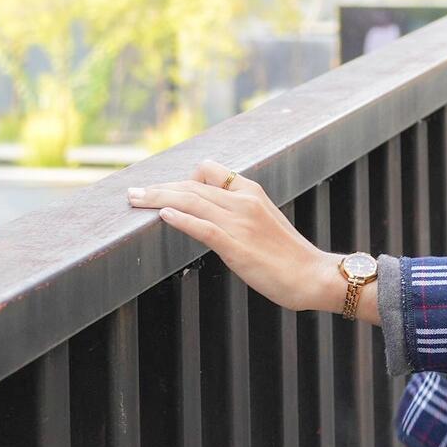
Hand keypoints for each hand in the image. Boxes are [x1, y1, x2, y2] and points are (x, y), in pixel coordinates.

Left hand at [124, 159, 342, 314]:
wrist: (313, 275)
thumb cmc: (289, 256)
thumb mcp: (263, 223)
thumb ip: (238, 215)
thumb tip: (210, 218)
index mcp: (251, 192)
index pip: (208, 172)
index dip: (180, 179)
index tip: (160, 189)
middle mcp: (243, 201)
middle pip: (191, 185)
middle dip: (158, 188)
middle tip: (132, 193)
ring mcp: (240, 222)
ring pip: (191, 201)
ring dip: (158, 198)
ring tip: (135, 200)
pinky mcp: (237, 246)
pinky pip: (203, 227)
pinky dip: (181, 218)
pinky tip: (162, 216)